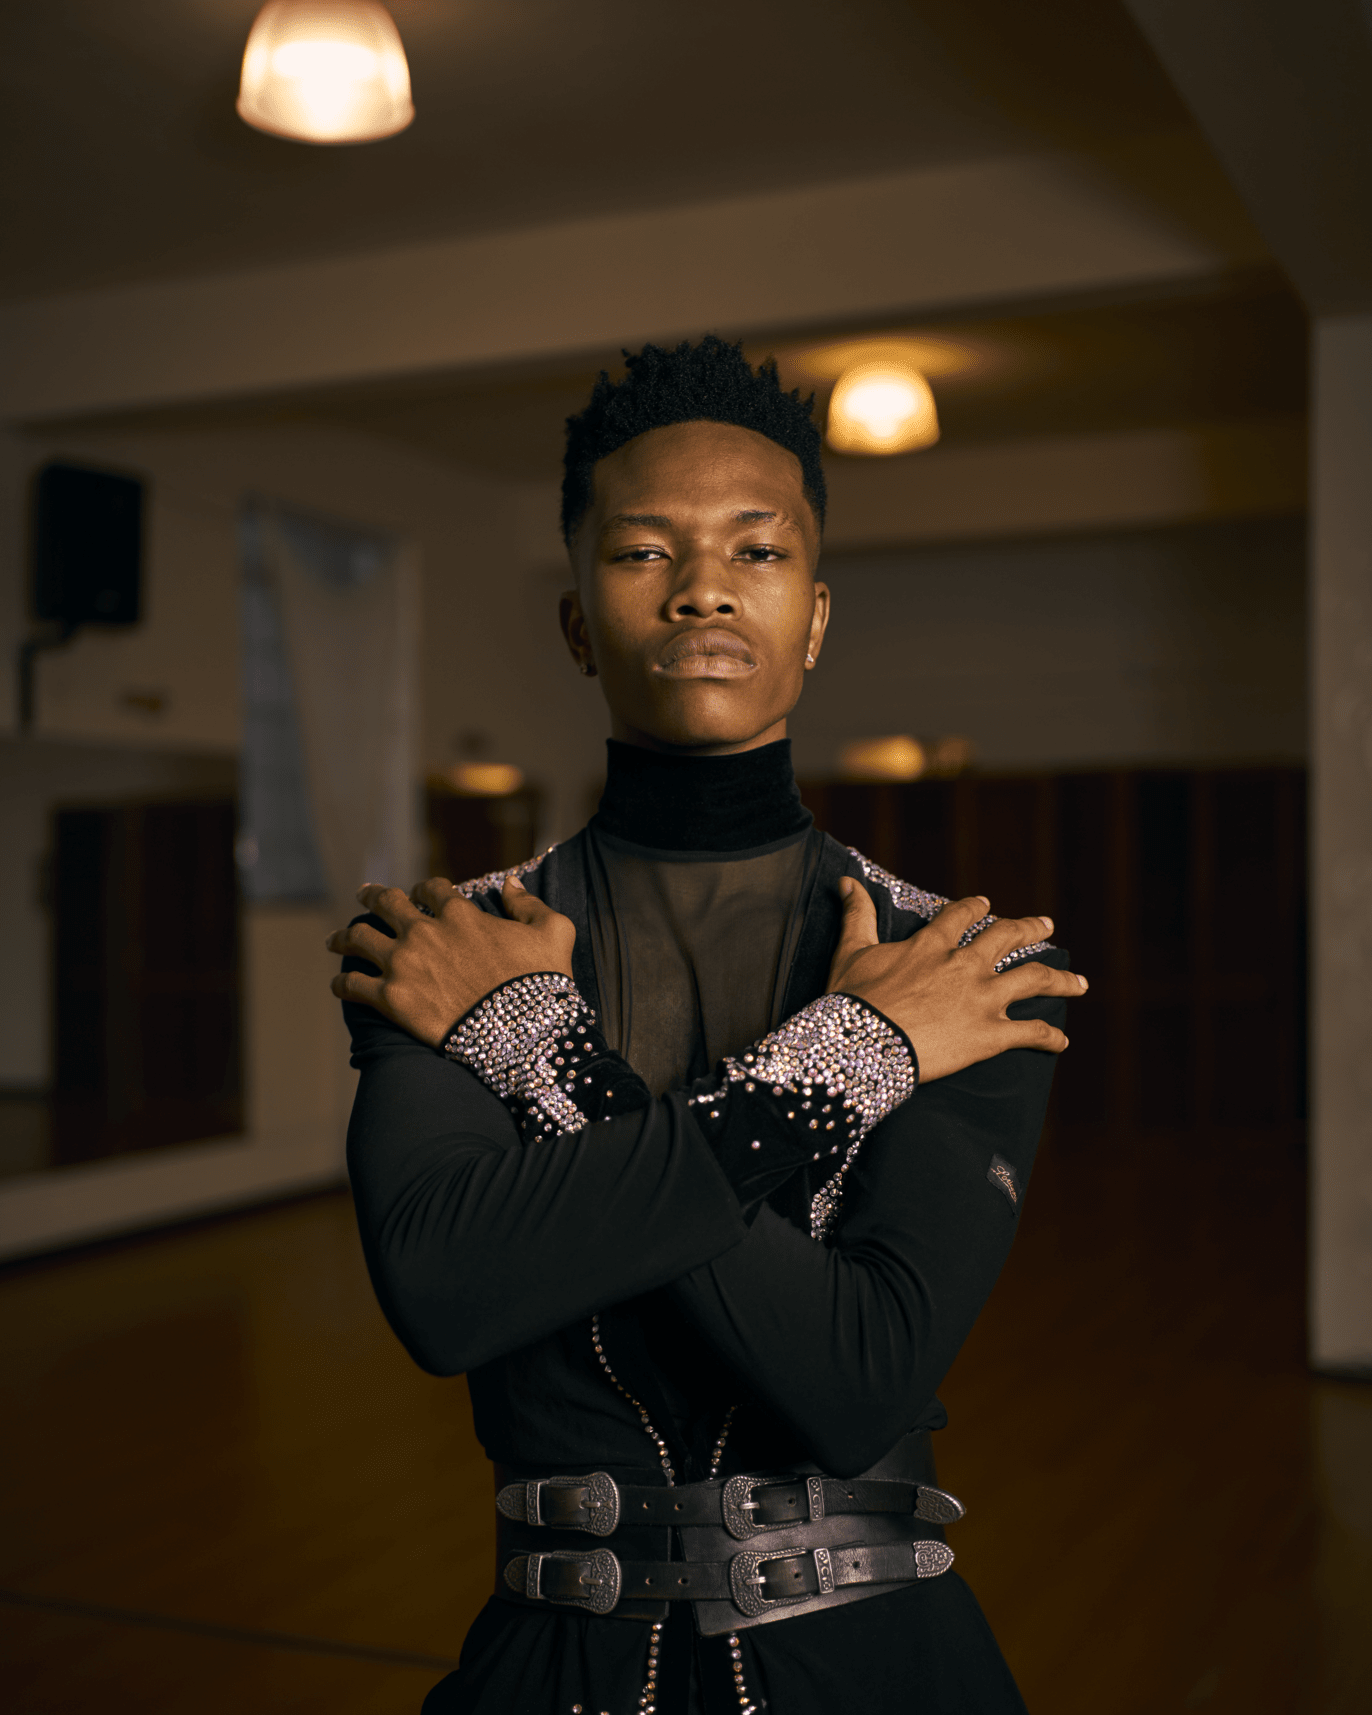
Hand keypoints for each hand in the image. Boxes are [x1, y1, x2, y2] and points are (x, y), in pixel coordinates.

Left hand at [327, 877, 575, 1047]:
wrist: (519, 1033)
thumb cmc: (541, 983)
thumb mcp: (553, 932)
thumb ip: (529, 904)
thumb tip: (510, 883)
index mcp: (459, 914)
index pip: (431, 889)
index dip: (423, 890)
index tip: (417, 895)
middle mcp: (424, 932)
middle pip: (385, 904)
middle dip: (371, 898)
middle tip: (364, 897)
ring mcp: (403, 964)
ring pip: (359, 939)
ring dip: (345, 937)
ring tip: (336, 940)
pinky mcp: (390, 999)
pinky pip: (353, 985)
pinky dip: (343, 984)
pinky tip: (339, 985)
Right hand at [825, 879, 1085, 1082]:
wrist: (865, 1044)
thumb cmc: (854, 999)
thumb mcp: (852, 952)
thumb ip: (857, 916)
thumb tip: (847, 882)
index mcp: (933, 945)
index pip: (961, 917)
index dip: (975, 908)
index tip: (986, 904)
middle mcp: (965, 966)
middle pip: (1008, 938)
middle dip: (1030, 930)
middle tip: (1047, 926)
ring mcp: (983, 1000)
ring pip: (1034, 980)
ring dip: (1060, 981)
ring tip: (1079, 983)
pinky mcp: (991, 1035)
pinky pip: (1031, 1034)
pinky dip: (1049, 1037)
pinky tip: (1062, 1041)